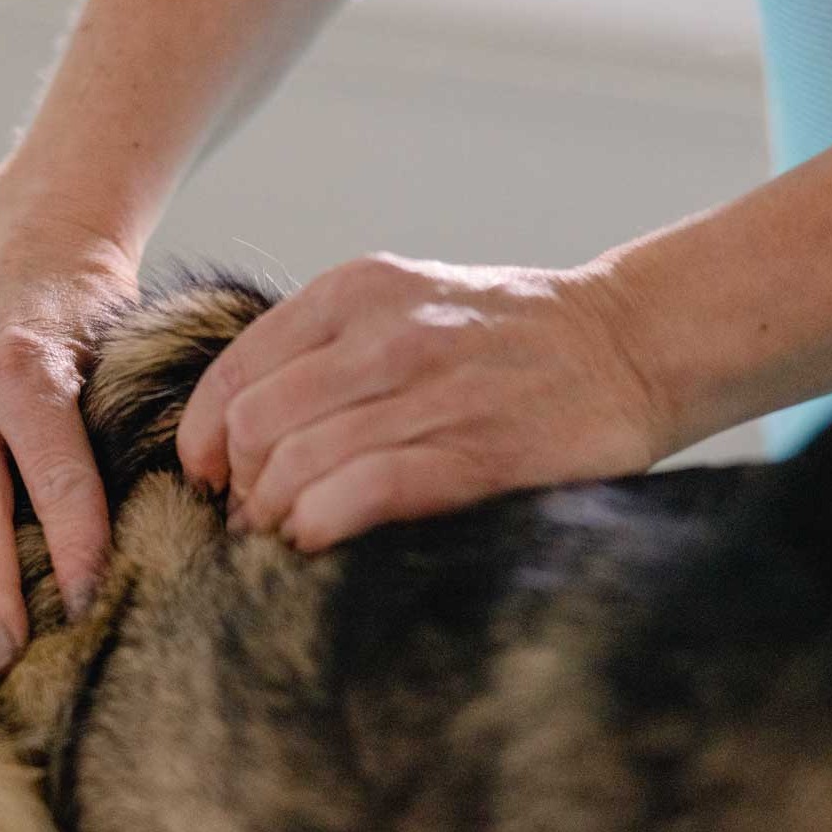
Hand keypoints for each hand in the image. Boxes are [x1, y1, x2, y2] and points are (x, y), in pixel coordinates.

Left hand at [176, 252, 664, 551]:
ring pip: (299, 463)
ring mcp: (434, 390)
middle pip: (255, 426)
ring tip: (288, 537)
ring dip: (276, 518)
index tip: (211, 480)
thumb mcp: (402, 307)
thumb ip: (321, 353)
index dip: (203, 440)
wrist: (627, 341)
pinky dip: (322, 525)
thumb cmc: (498, 339)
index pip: (234, 372)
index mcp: (356, 291)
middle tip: (254, 522)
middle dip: (240, 489)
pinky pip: (364, 492)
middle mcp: (387, 332)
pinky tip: (321, 540)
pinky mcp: (479, 450)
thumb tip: (236, 438)